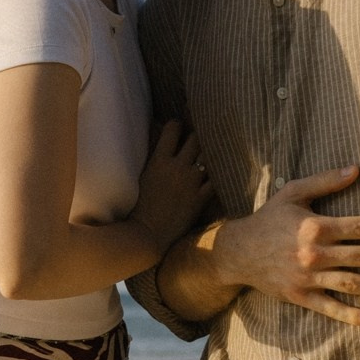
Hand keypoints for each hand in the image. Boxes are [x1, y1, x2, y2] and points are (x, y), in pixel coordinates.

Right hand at [127, 122, 211, 253]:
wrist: (147, 234)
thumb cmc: (138, 206)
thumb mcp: (141, 176)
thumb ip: (151, 156)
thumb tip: (155, 137)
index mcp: (158, 160)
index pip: (173, 129)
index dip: (177, 125)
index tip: (179, 127)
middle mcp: (177, 167)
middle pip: (195, 139)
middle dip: (197, 136)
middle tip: (199, 138)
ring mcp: (191, 182)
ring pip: (208, 156)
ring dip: (210, 153)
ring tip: (212, 152)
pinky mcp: (200, 198)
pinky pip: (216, 180)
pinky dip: (218, 175)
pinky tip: (221, 172)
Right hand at [209, 167, 359, 329]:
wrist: (237, 252)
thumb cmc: (268, 219)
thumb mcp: (293, 193)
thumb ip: (325, 181)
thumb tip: (356, 169)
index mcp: (316, 226)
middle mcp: (315, 253)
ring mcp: (308, 277)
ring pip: (352, 283)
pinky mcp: (300, 296)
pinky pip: (330, 308)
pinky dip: (351, 315)